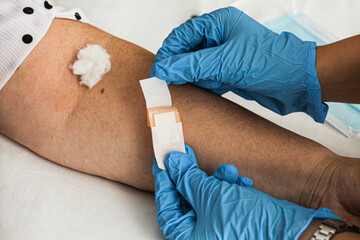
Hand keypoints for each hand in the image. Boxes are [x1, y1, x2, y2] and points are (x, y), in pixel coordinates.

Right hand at [150, 7, 327, 122]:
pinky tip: (208, 89)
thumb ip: (193, 65)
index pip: (183, 35)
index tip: (159, 71)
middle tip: (169, 82)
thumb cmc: (271, 63)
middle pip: (187, 51)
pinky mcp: (229, 71)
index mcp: (219, 23)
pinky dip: (204, 85)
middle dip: (180, 67)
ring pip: (196, 66)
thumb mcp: (226, 62)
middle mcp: (220, 37)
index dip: (169, 53)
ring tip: (190, 86)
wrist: (297, 83)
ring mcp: (224, 55)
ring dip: (192, 77)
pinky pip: (207, 77)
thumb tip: (165, 68)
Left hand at [152, 144, 340, 239]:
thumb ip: (188, 178)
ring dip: (215, 180)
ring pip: (206, 196)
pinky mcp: (233, 220)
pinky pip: (223, 200)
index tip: (163, 160)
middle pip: (186, 199)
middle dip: (191, 176)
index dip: (164, 180)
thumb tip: (173, 163)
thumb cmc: (251, 225)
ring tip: (227, 172)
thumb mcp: (211, 195)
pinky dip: (230, 188)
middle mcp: (202, 235)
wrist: (291, 230)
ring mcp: (218, 228)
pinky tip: (241, 183)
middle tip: (186, 154)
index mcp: (189, 237)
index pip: (167, 206)